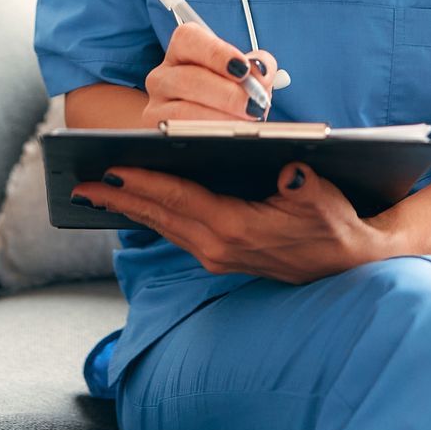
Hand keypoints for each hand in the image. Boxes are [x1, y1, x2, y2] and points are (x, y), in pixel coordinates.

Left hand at [72, 161, 387, 284]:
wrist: (351, 260)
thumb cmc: (337, 221)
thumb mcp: (326, 199)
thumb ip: (307, 185)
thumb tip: (292, 169)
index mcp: (236, 228)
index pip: (179, 199)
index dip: (142, 182)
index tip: (108, 169)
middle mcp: (218, 247)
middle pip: (158, 215)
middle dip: (118, 198)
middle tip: (79, 183)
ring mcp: (217, 255)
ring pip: (162, 225)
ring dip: (128, 208)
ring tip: (95, 191)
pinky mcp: (220, 255)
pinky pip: (174, 231)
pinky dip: (150, 215)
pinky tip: (134, 203)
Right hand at [141, 23, 281, 125]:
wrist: (212, 126)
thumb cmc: (230, 94)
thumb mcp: (246, 76)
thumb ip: (257, 68)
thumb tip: (261, 73)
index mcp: (182, 50)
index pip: (189, 39)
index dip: (217, 53)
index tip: (244, 69)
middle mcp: (162, 75)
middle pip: (188, 79)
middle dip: (227, 94)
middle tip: (254, 105)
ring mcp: (156, 104)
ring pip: (181, 111)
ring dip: (219, 119)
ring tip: (245, 124)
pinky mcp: (156, 130)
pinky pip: (179, 134)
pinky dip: (207, 136)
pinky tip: (228, 138)